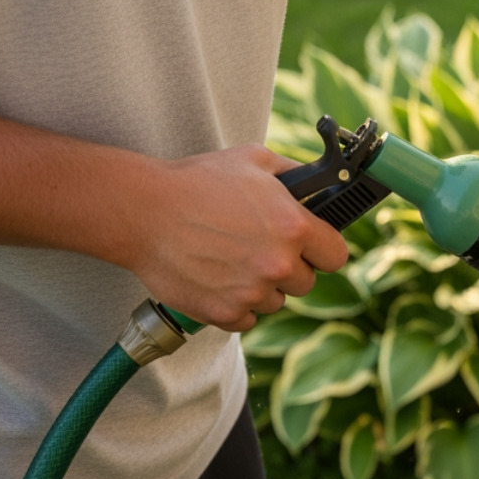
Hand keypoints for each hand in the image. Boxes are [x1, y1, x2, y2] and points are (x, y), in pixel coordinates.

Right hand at [121, 145, 350, 331]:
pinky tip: (216, 279)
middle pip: (306, 281)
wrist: (141, 210)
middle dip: (288, 268)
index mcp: (294, 228)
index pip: (337, 255)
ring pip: (275, 302)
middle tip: (258, 248)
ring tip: (230, 260)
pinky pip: (247, 319)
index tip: (311, 247)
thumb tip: (321, 184)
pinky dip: (235, 305)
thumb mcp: (253, 160)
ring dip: (260, 287)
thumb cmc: (196, 181)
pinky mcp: (225, 313)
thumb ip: (295, 174)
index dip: (323, 249)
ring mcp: (252, 292)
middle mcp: (279, 264)